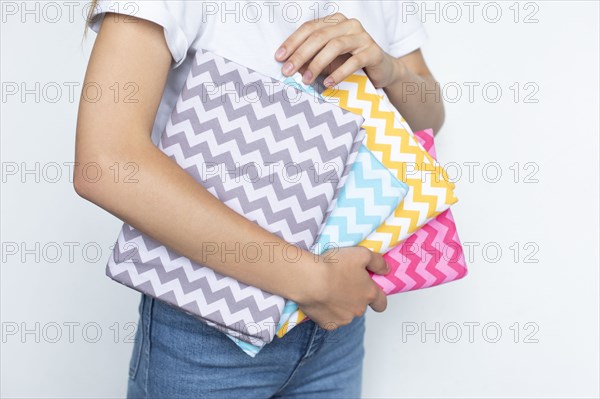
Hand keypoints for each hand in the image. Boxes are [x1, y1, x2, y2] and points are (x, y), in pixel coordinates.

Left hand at [275, 13, 399, 88]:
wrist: (382, 70)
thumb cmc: (350, 63)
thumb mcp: (327, 59)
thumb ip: (310, 58)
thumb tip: (289, 66)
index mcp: (335, 21)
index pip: (309, 28)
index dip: (292, 42)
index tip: (279, 57)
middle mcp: (349, 25)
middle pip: (319, 36)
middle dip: (300, 55)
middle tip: (287, 71)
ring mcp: (362, 37)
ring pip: (334, 46)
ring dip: (317, 64)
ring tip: (306, 80)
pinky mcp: (373, 52)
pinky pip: (353, 61)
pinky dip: (338, 73)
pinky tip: (328, 83)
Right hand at [296, 246, 388, 329]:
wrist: (309, 280)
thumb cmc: (334, 266)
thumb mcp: (361, 254)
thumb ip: (377, 262)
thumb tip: (386, 270)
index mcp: (369, 294)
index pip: (381, 303)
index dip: (378, 298)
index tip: (370, 290)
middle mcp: (359, 310)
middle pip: (361, 306)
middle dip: (354, 297)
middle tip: (342, 282)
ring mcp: (343, 319)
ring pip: (345, 313)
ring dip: (340, 305)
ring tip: (328, 290)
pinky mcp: (328, 324)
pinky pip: (330, 319)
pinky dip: (327, 312)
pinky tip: (320, 300)